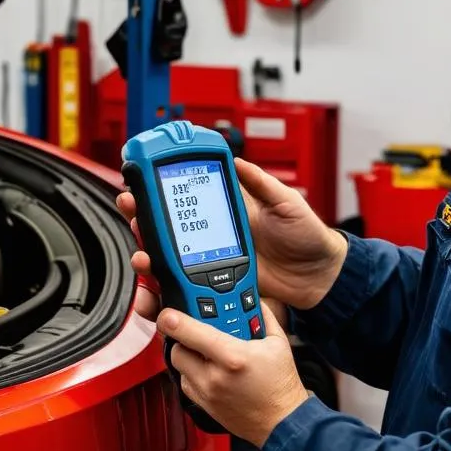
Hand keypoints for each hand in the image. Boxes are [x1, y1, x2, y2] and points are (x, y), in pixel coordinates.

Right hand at [116, 158, 346, 313]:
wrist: (319, 277)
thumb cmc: (309, 237)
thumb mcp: (288, 203)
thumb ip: (261, 184)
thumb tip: (238, 162)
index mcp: (232, 210)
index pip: (191, 195)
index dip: (165, 188)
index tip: (143, 180)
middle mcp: (217, 234)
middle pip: (170, 226)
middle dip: (144, 219)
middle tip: (130, 211)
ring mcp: (214, 261)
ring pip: (171, 258)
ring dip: (150, 256)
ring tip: (142, 255)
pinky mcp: (217, 286)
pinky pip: (186, 288)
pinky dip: (167, 289)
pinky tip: (154, 288)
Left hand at [158, 300, 310, 447]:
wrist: (281, 422)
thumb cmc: (281, 385)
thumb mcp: (278, 343)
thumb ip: (264, 316)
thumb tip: (254, 300)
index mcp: (232, 356)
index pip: (189, 332)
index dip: (172, 319)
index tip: (167, 314)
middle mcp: (214, 376)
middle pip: (177, 349)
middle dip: (183, 337)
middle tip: (197, 332)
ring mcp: (207, 393)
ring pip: (178, 366)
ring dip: (186, 356)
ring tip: (206, 352)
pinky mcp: (204, 405)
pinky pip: (185, 383)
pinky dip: (191, 373)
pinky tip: (208, 369)